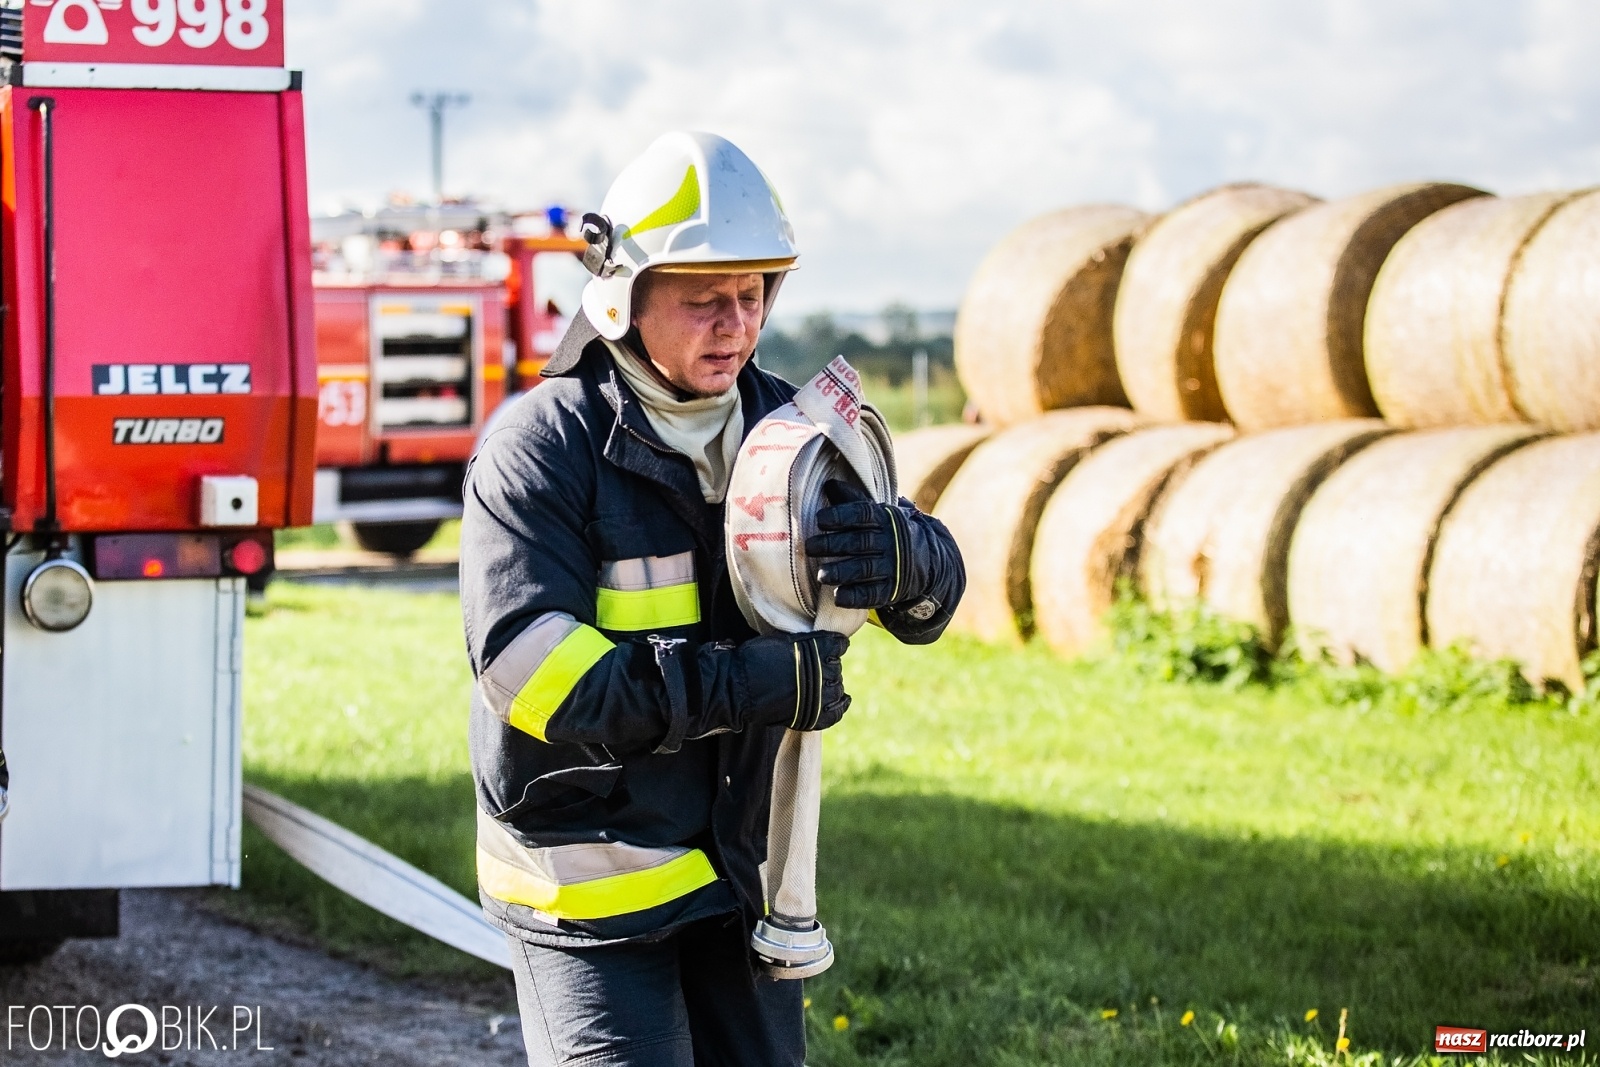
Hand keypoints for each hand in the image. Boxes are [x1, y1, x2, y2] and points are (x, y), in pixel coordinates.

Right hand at [737, 631, 850, 731]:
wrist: (736, 688)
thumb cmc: (753, 659)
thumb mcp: (782, 639)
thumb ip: (803, 641)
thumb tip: (815, 642)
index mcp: (816, 648)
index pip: (839, 645)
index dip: (833, 646)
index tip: (828, 647)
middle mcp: (822, 671)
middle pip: (836, 668)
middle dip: (828, 666)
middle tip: (813, 668)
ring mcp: (819, 696)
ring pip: (837, 688)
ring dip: (831, 685)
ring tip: (819, 684)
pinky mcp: (813, 716)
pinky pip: (835, 712)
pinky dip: (839, 706)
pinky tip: (841, 700)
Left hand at [806, 479, 916, 609]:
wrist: (926, 560)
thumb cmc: (888, 532)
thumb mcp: (878, 513)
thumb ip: (853, 501)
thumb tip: (829, 484)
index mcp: (885, 518)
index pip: (862, 514)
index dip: (841, 516)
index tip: (820, 519)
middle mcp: (890, 541)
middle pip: (860, 542)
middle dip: (833, 545)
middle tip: (810, 548)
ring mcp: (893, 566)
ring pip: (865, 569)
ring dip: (841, 572)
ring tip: (821, 575)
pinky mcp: (893, 589)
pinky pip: (874, 594)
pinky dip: (856, 596)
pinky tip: (838, 596)